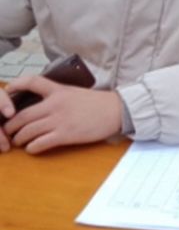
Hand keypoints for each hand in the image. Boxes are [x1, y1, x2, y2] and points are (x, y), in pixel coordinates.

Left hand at [2, 76, 122, 153]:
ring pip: (28, 131)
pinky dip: (32, 148)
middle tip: (8, 131)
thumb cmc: (98, 103)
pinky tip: (32, 148)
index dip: (15, 85)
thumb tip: (42, 105)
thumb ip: (58, 96)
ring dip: (19, 138)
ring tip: (18, 141)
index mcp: (59, 91)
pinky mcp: (65, 135)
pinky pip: (40, 143)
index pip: (32, 82)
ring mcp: (60, 120)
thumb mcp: (75, 93)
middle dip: (11, 125)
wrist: (117, 111)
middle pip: (22, 115)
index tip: (6, 92)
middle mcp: (55, 104)